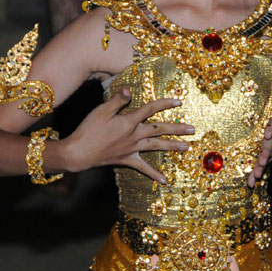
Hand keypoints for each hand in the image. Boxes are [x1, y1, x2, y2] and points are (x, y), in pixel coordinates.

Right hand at [62, 88, 193, 181]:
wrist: (79, 152)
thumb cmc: (88, 130)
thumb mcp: (101, 110)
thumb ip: (117, 100)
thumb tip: (129, 90)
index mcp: (129, 121)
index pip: (151, 109)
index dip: (165, 103)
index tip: (179, 101)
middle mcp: (134, 135)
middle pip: (159, 129)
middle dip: (177, 128)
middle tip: (193, 128)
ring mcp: (132, 149)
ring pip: (156, 146)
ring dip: (172, 146)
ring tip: (187, 147)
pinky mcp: (126, 159)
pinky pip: (143, 168)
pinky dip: (154, 174)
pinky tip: (165, 180)